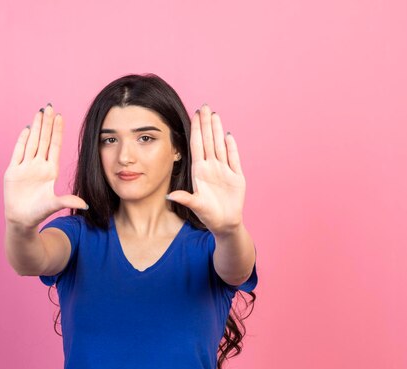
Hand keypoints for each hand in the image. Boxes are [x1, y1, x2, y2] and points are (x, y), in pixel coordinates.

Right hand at [3, 104, 87, 228]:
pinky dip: (21, 140)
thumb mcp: (55, 205)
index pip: (54, 146)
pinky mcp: (13, 171)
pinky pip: (18, 152)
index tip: (60, 117)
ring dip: (35, 127)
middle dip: (46, 123)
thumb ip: (67, 201)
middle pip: (43, 140)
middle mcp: (39, 166)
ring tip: (39, 112)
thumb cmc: (39, 213)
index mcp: (50, 171)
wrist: (22, 220)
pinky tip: (26, 129)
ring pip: (31, 142)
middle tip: (49, 106)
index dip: (57, 131)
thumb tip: (85, 204)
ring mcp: (26, 167)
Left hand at [166, 104, 245, 234]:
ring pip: (220, 145)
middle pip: (209, 140)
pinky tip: (228, 134)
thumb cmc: (208, 215)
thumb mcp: (196, 206)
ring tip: (215, 114)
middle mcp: (211, 167)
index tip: (194, 114)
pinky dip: (232, 146)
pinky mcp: (236, 176)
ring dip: (218, 130)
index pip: (197, 145)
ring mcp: (224, 170)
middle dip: (206, 123)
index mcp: (200, 171)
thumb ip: (186, 199)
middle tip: (204, 106)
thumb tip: (170, 195)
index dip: (197, 129)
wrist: (225, 224)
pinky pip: (234, 158)